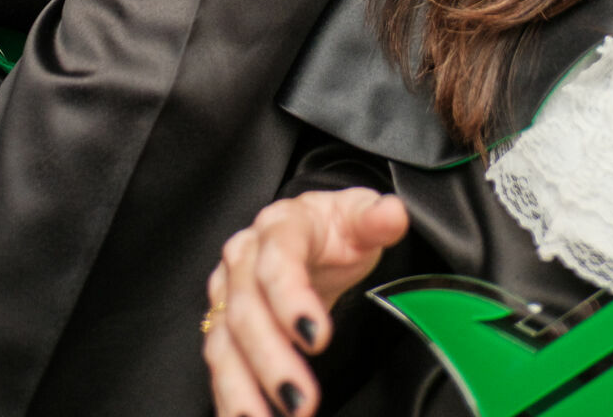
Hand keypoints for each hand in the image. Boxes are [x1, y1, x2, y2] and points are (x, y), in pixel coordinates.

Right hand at [203, 188, 407, 416]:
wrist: (310, 235)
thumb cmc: (332, 230)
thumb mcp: (358, 217)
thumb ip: (374, 219)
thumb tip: (393, 213)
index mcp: (279, 226)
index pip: (277, 259)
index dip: (291, 297)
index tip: (318, 337)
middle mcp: (243, 258)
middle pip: (247, 309)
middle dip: (271, 358)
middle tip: (301, 401)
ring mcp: (228, 293)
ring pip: (224, 341)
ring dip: (241, 387)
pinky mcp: (223, 325)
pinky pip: (219, 364)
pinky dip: (228, 398)